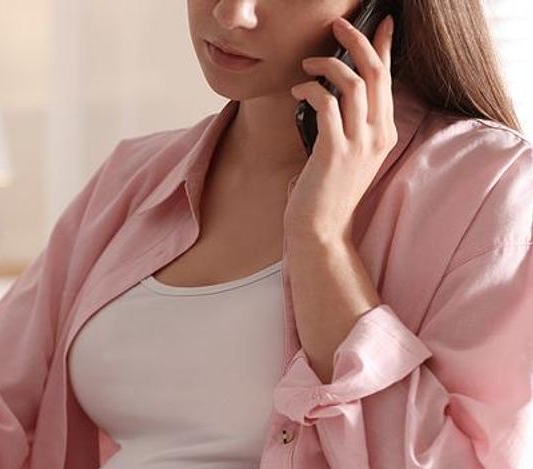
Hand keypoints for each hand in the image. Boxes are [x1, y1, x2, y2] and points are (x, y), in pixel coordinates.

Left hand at [284, 14, 397, 245]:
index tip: (381, 22)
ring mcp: (359, 143)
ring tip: (308, 63)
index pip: (388, 79)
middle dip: (358, 40)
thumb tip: (329, 94)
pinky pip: (327, 103)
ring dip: (328, 64)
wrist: (321, 230)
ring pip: (353, 83)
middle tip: (338, 24)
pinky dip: (311, 89)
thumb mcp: (345, 153)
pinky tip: (298, 90)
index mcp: (384, 132)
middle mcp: (378, 134)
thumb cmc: (325, 192)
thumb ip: (346, 125)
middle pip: (376, 72)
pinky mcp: (335, 151)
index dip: (384, 46)